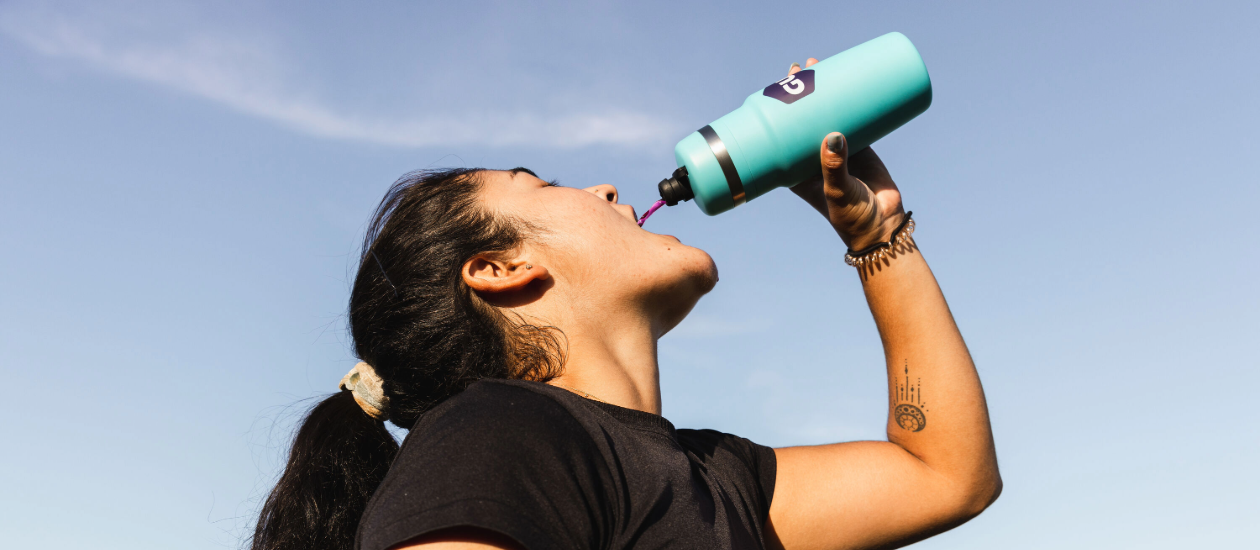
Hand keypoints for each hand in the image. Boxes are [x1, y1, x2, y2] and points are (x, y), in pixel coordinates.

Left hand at [786, 59, 906, 249]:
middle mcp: (814, 156)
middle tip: (801, 67)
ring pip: (827, 113)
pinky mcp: (863, 147)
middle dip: (801, 91)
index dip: (776, 110)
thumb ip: (834, 167)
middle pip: (802, 117)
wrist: (882, 227)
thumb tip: (833, 135)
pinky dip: (852, 100)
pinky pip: (855, 117)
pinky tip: (851, 80)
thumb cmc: (850, 216)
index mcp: (797, 168)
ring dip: (824, 90)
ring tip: (821, 66)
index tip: (776, 86)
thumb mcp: (836, 192)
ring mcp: (838, 150)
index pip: (780, 134)